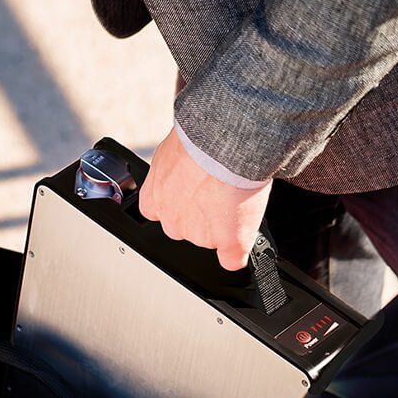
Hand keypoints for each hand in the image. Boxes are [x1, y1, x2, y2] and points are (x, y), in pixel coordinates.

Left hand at [139, 128, 271, 270]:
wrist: (225, 143)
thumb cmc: (200, 137)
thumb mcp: (173, 149)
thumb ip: (175, 165)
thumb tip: (183, 162)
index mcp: (154, 196)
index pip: (159, 212)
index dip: (177, 202)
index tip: (189, 193)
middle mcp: (172, 220)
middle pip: (186, 228)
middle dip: (199, 214)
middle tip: (217, 190)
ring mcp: (200, 235)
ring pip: (211, 240)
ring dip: (222, 225)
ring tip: (235, 195)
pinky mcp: (229, 242)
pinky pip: (232, 259)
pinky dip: (237, 253)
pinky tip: (242, 241)